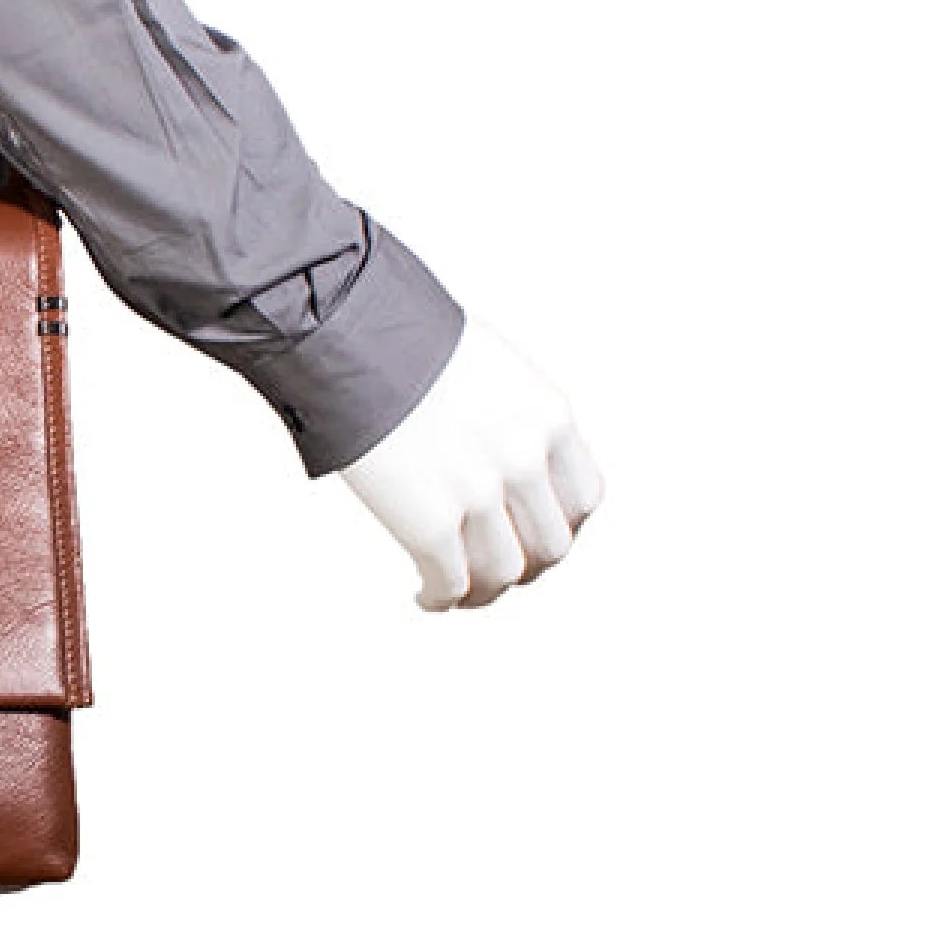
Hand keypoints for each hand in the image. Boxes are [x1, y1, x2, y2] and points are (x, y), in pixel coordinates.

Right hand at [331, 326, 604, 608]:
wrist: (348, 332)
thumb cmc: (405, 339)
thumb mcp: (490, 371)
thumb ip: (512, 422)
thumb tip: (507, 474)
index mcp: (549, 417)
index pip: (583, 499)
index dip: (560, 525)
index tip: (534, 532)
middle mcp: (525, 459)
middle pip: (550, 545)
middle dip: (526, 563)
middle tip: (498, 565)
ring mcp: (479, 495)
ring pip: (503, 574)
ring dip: (484, 590)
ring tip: (459, 589)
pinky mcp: (430, 524)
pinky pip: (451, 584)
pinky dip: (440, 598)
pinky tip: (426, 595)